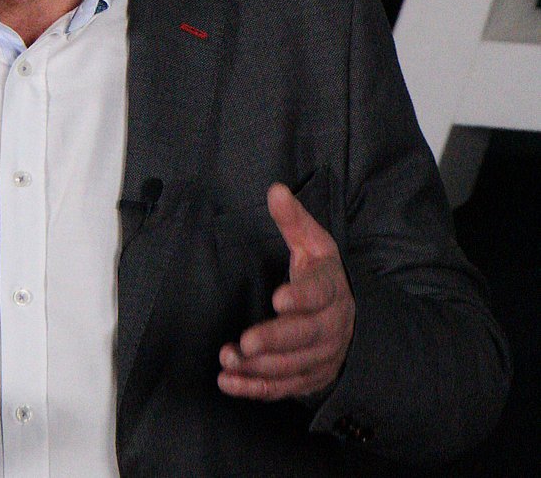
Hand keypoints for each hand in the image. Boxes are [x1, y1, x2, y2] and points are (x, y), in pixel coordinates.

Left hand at [217, 182, 354, 401]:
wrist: (350, 319)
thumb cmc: (322, 275)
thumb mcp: (313, 243)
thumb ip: (293, 220)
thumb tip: (276, 189)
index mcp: (331, 289)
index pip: (319, 293)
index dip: (301, 297)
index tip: (279, 297)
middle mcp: (330, 327)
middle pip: (305, 337)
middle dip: (276, 340)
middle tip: (247, 342)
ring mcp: (320, 357)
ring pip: (292, 367)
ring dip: (260, 367)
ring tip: (230, 359)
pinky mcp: (307, 378)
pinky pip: (282, 388)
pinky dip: (256, 389)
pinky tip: (229, 382)